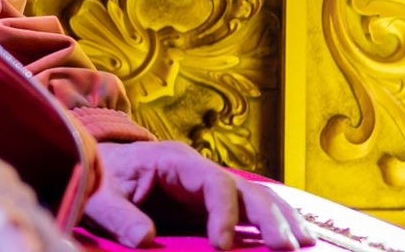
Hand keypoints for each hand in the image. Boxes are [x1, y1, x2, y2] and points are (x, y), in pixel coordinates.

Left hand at [85, 141, 312, 249]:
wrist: (100, 170)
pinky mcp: (212, 205)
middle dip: (268, 217)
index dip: (223, 213)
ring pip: (256, 197)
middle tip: (287, 247)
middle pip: (245, 188)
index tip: (222, 246)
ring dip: (281, 219)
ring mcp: (209, 186)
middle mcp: (199, 170)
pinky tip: (294, 239)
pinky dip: (272, 222)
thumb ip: (118, 216)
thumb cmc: (100, 180)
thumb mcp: (98, 196)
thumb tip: (145, 239)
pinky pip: (249, 210)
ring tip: (305, 244)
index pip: (213, 182)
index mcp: (174, 161)